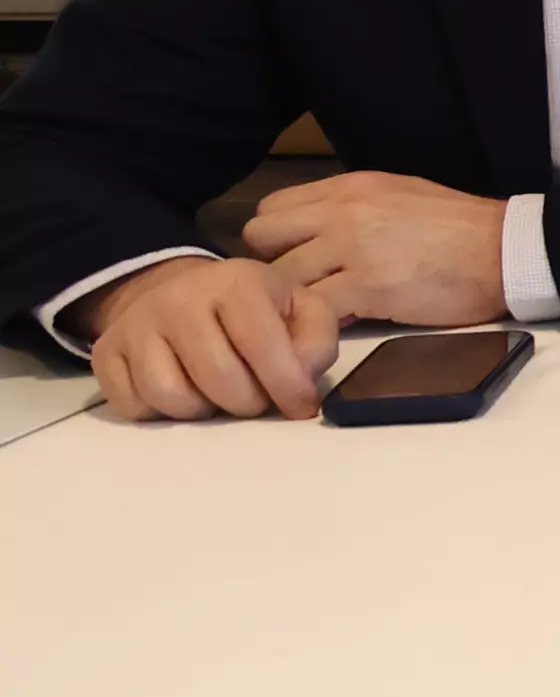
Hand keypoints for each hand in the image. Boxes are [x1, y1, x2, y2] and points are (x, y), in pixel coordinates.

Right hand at [76, 254, 345, 421]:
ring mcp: (135, 325)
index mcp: (235, 282)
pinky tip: (183, 391)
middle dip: (248, 403)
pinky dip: (162, 414)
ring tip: (219, 394)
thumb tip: (300, 385)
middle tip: (257, 398)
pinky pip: (134, 407)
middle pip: (219, 380)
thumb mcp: (299, 309)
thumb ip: (315, 341)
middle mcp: (178, 299)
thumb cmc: (252, 309)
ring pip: (172, 398)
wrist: (179, 292)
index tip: (300, 407)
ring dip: (204, 411)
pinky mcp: (106, 354)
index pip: (262, 345)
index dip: (287, 385)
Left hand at [237, 170, 510, 334]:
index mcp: (349, 188)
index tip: (297, 259)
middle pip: (260, 239)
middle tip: (300, 288)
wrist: (508, 250)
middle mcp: (341, 211)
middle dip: (272, 266)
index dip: (276, 240)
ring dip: (291, 300)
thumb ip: (351, 208)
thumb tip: (315, 235)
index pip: (270, 209)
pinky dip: (317, 322)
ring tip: (316, 313)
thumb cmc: (462, 227)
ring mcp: (351, 249)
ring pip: (279, 278)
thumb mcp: (399, 195)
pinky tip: (338, 326)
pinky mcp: (367, 287)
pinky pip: (313, 307)